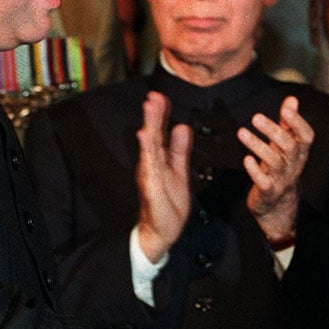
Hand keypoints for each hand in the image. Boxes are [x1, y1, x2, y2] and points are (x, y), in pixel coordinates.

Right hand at [134, 91, 191, 261]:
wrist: (162, 231)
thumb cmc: (168, 204)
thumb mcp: (179, 171)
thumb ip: (180, 150)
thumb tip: (182, 127)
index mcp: (159, 160)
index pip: (160, 133)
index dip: (161, 115)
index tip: (160, 97)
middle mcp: (151, 165)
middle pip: (153, 136)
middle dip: (154, 115)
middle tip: (154, 96)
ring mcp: (150, 175)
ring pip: (149, 147)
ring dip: (150, 127)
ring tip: (150, 109)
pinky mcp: (151, 186)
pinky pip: (150, 166)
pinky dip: (148, 151)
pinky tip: (146, 137)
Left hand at [240, 96, 313, 245]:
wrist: (277, 206)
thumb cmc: (280, 169)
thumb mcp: (285, 146)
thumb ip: (288, 123)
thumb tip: (292, 99)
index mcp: (299, 152)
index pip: (306, 136)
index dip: (298, 123)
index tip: (286, 109)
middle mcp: (293, 165)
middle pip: (288, 146)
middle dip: (273, 130)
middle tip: (256, 117)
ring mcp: (282, 179)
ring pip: (274, 161)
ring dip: (257, 145)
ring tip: (242, 133)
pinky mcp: (269, 191)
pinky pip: (264, 181)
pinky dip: (255, 170)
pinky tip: (246, 159)